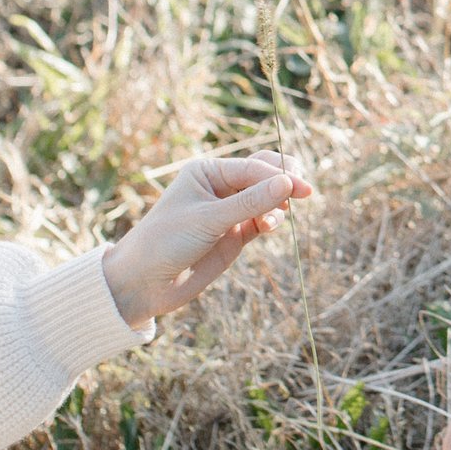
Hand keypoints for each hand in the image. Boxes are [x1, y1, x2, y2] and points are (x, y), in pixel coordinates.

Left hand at [103, 152, 311, 330]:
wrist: (146, 282)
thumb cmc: (167, 241)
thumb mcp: (209, 219)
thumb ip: (250, 202)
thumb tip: (289, 183)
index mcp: (208, 172)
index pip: (253, 167)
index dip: (279, 175)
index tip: (302, 188)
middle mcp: (220, 187)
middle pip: (264, 175)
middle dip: (285, 181)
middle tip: (305, 192)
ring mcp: (229, 211)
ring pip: (267, 198)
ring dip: (277, 205)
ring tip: (273, 221)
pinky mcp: (235, 235)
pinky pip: (263, 220)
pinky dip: (271, 221)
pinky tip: (269, 227)